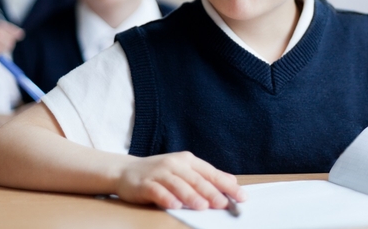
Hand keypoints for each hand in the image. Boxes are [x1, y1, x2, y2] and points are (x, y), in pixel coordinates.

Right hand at [116, 151, 245, 210]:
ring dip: (190, 196)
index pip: (210, 172)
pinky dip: (166, 198)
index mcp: (187, 160)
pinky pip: (157, 191)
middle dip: (210, 192)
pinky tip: (175, 205)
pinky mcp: (144, 184)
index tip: (241, 196)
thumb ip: (206, 176)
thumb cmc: (160, 173)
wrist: (126, 170)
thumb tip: (232, 182)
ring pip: (177, 184)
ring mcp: (158, 173)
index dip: (226, 185)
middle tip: (222, 204)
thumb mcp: (184, 170)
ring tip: (202, 206)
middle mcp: (174, 164)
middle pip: (195, 179)